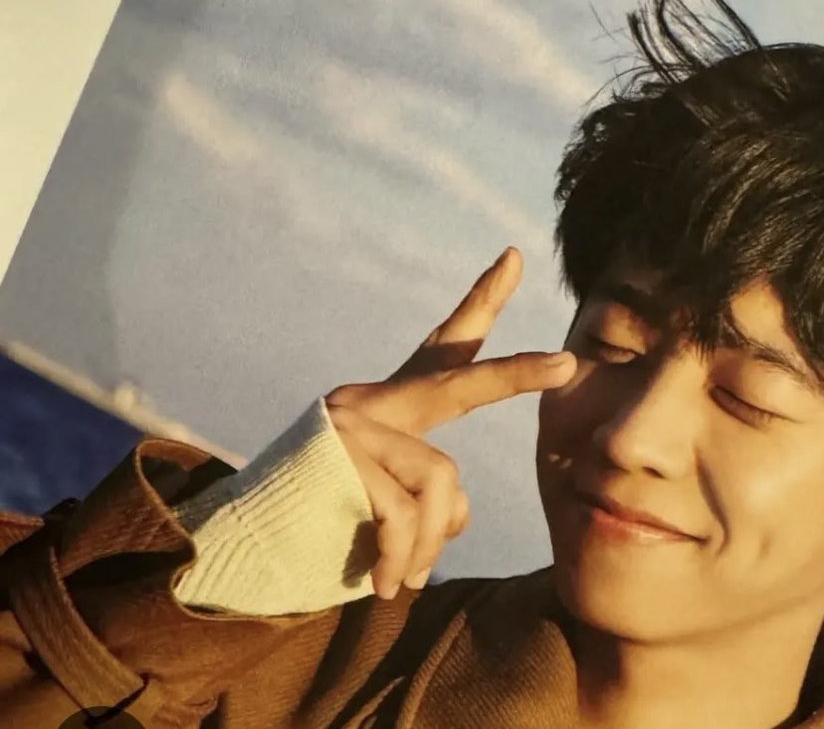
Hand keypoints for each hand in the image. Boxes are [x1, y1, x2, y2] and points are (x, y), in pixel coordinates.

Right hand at [324, 247, 574, 598]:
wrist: (238, 549)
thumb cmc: (324, 527)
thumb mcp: (390, 507)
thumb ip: (434, 497)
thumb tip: (456, 512)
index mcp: (391, 407)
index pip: (443, 349)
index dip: (480, 304)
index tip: (512, 258)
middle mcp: (371, 402)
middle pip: (457, 382)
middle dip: (515, 375)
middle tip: (566, 364)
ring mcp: (352, 423)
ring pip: (440, 480)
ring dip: (427, 543)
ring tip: (401, 581)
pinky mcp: (337, 454)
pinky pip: (404, 510)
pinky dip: (401, 556)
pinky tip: (383, 583)